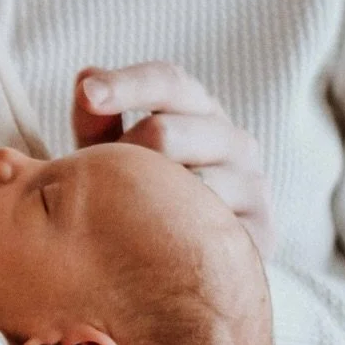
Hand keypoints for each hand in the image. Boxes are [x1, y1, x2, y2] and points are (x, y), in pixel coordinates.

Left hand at [73, 63, 276, 259]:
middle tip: (95, 186)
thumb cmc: (141, 197)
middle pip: (166, 132)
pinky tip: (153, 242)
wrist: (188, 266)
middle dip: (122, 156)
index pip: (167, 82)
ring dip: (145, 200)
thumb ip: (96, 122)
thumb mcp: (112, 156)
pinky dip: (175, 233)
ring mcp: (252, 184)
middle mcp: (233, 141)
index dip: (125, 85)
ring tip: (122, 221)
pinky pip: (209, 227)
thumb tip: (85, 79)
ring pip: (189, 181)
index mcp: (198, 111)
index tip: (87, 96)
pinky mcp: (260, 231)